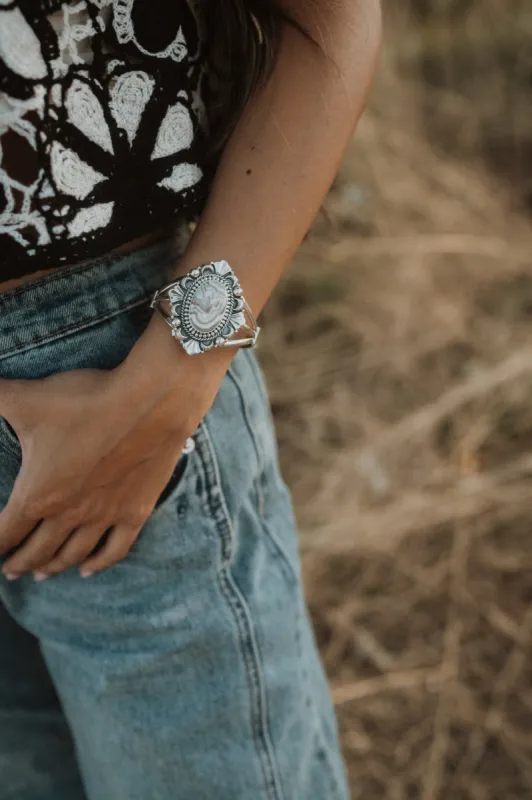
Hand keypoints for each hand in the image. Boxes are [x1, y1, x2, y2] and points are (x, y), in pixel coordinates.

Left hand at [0, 344, 224, 579]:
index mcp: (37, 494)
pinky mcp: (134, 512)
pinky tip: (87, 569)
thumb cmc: (87, 401)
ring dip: (52, 567)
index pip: (5, 533)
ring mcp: (104, 517)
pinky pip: (114, 550)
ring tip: (42, 573)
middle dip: (19, 562)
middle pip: (36, 552)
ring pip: (72, 555)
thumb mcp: (26, 398)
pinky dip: (98, 564)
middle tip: (11, 568)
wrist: (150, 402)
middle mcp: (68, 514)